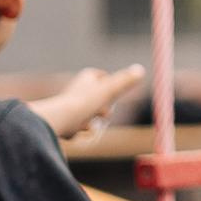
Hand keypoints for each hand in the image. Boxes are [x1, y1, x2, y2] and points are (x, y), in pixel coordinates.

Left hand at [30, 64, 146, 141]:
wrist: (60, 120)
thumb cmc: (85, 103)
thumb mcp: (110, 90)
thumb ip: (125, 80)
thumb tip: (140, 69)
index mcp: (87, 78)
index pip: (102, 77)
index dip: (111, 86)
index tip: (113, 94)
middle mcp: (78, 89)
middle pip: (99, 98)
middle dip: (105, 109)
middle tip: (103, 114)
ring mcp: (71, 104)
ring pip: (91, 114)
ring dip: (94, 121)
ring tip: (88, 124)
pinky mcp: (65, 119)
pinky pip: (80, 126)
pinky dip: (83, 130)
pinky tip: (79, 131)